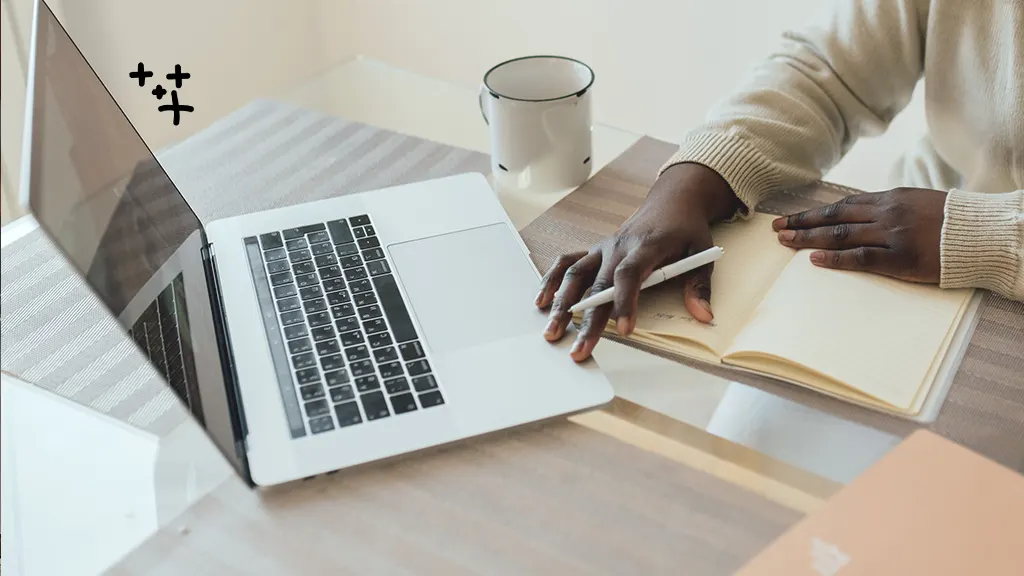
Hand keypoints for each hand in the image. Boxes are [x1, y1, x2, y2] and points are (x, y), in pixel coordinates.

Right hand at [535, 163, 743, 361]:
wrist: (671, 202)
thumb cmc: (685, 229)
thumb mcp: (702, 252)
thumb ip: (699, 285)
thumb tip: (704, 315)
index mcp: (646, 246)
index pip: (630, 274)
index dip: (625, 301)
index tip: (624, 329)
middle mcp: (618, 246)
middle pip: (598, 283)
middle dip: (587, 319)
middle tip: (579, 348)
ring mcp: (602, 248)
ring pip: (575, 274)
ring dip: (562, 303)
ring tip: (552, 331)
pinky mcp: (594, 251)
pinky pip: (568, 263)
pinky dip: (552, 281)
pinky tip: (543, 302)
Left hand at [773, 187, 946, 282]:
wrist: (983, 233)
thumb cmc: (951, 221)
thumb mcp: (917, 203)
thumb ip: (887, 208)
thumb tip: (858, 215)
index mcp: (890, 199)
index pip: (842, 205)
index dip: (813, 213)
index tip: (791, 218)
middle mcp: (887, 213)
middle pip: (834, 218)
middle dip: (802, 224)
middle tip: (776, 230)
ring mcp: (893, 235)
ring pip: (841, 235)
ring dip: (810, 239)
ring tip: (786, 242)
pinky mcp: (901, 258)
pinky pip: (862, 258)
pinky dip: (836, 259)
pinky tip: (814, 260)